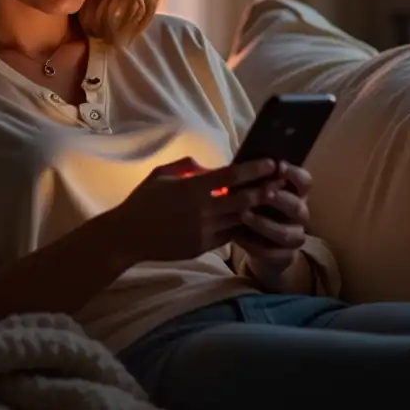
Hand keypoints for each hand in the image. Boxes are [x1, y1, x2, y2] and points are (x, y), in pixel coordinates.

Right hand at [110, 156, 278, 263]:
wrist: (127, 236)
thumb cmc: (143, 201)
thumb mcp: (161, 174)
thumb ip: (187, 166)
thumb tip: (209, 167)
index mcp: (192, 188)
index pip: (232, 176)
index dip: (255, 169)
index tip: (272, 163)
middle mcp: (202, 210)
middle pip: (244, 199)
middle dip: (265, 190)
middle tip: (282, 182)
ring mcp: (203, 231)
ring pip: (239, 219)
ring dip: (257, 210)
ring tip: (272, 201)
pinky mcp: (202, 247)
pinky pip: (227, 236)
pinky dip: (239, 227)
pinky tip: (250, 220)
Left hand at [235, 162, 312, 277]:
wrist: (256, 242)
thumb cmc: (255, 206)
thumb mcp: (253, 189)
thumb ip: (253, 177)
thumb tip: (240, 162)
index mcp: (295, 193)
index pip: (304, 181)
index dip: (294, 173)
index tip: (278, 165)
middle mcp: (299, 214)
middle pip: (298, 207)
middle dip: (281, 199)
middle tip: (264, 192)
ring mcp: (294, 236)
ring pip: (287, 233)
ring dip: (265, 224)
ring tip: (244, 215)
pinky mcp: (284, 256)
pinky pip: (272, 253)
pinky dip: (253, 244)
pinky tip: (237, 236)